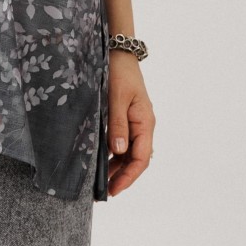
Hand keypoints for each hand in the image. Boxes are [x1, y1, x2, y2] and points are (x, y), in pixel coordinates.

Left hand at [106, 51, 153, 196]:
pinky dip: (113, 156)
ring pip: (129, 154)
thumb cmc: (118, 73)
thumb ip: (117, 125)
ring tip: (100, 183)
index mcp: (145, 122)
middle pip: (137, 159)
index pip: (141, 158)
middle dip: (122, 177)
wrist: (118, 53)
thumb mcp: (115, 99)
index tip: (114, 190)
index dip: (128, 177)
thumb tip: (118, 151)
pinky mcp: (127, 120)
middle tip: (103, 193)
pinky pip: (123, 144)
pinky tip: (100, 163)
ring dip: (117, 168)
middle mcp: (143, 126)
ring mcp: (136, 123)